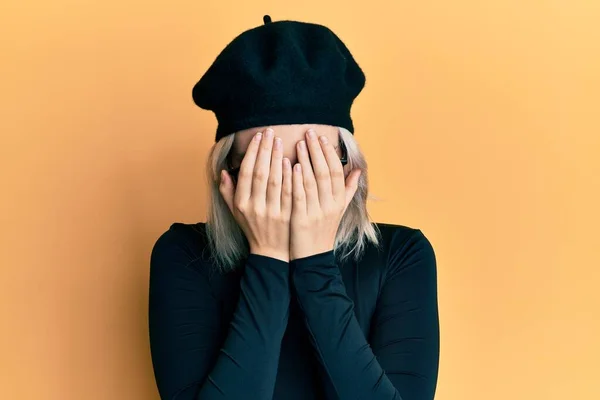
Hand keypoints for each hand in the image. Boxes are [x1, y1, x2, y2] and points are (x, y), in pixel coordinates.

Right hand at [219, 128, 292, 262]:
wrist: (271, 253)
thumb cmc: (252, 227)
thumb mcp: (235, 211)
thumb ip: (228, 191)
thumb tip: (224, 170)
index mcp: (242, 204)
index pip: (246, 173)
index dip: (252, 153)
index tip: (258, 137)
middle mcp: (256, 207)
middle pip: (261, 174)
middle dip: (265, 150)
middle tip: (271, 132)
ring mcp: (273, 212)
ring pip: (276, 182)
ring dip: (278, 159)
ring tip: (280, 141)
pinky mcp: (288, 216)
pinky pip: (290, 193)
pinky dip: (291, 177)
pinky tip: (293, 162)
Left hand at [289, 128, 361, 260]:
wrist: (313, 258)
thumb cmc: (323, 230)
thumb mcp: (338, 210)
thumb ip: (348, 190)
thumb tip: (358, 170)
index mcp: (339, 201)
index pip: (337, 172)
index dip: (330, 153)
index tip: (322, 138)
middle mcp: (330, 205)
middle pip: (325, 172)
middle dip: (317, 150)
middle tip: (309, 132)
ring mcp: (317, 212)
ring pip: (313, 181)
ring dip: (306, 160)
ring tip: (300, 143)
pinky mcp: (302, 219)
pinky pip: (300, 196)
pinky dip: (297, 179)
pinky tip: (291, 165)